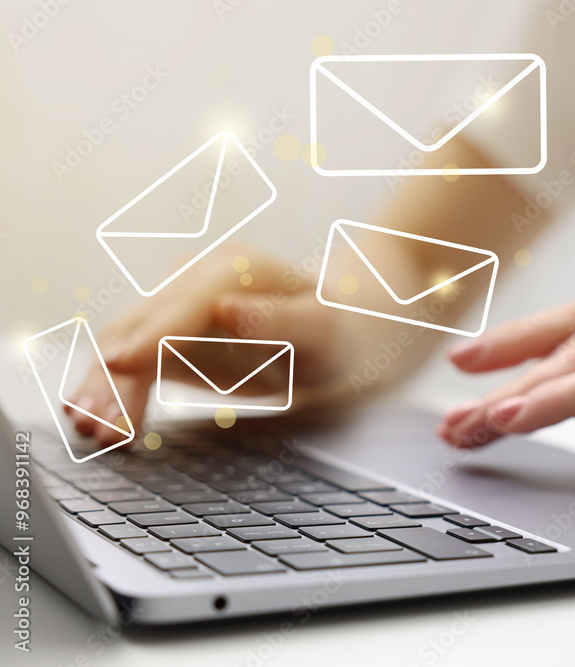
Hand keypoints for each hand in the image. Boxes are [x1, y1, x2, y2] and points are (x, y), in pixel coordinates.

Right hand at [67, 244, 348, 444]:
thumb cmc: (333, 331)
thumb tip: (228, 310)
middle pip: (144, 327)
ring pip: (125, 346)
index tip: (122, 363)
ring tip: (88, 429)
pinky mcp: (166, 340)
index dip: (153, 334)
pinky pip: (129, 365)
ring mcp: (175, 310)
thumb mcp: (322, 329)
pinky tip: (91, 419)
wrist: (333, 331)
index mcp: (232, 269)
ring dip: (103, 388)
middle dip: (118, 375)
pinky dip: (111, 392)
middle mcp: (193, 282)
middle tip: (101, 423)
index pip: (185, 302)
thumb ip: (280, 319)